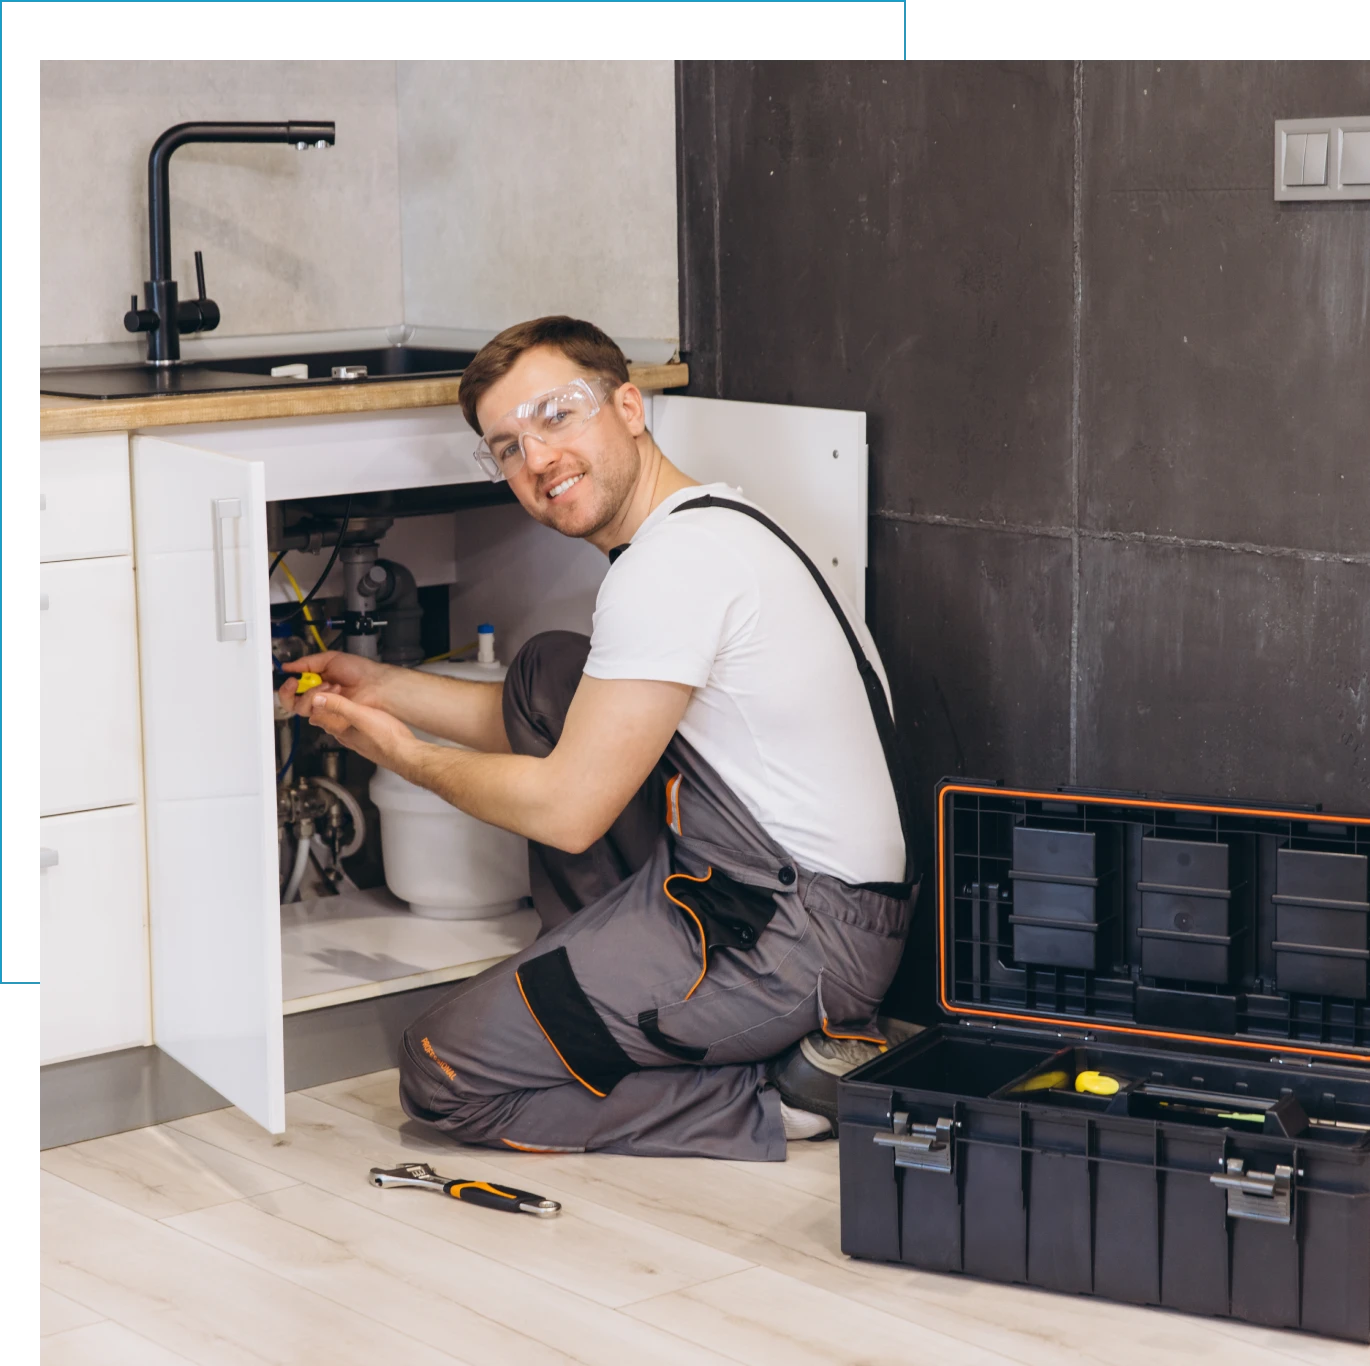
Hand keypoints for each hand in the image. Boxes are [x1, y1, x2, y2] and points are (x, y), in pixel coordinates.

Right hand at [277, 651, 392, 719]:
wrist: (374, 682)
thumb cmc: (358, 670)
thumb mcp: (329, 659)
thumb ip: (306, 663)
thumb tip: (287, 666)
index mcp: (314, 683)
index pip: (292, 691)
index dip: (286, 686)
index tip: (290, 678)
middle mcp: (317, 698)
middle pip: (290, 703)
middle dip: (289, 692)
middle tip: (296, 682)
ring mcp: (324, 709)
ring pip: (302, 708)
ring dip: (313, 693)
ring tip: (330, 684)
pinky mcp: (331, 719)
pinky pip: (317, 714)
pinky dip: (325, 700)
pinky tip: (337, 691)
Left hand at [305, 691, 419, 770]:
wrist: (404, 752)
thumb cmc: (385, 738)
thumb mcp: (360, 716)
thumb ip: (338, 706)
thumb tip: (316, 698)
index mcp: (338, 729)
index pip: (314, 715)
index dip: (315, 699)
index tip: (324, 687)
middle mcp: (343, 735)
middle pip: (324, 717)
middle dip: (324, 701)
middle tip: (335, 687)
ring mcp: (355, 737)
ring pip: (337, 720)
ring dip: (337, 706)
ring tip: (345, 693)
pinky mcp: (366, 737)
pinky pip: (350, 723)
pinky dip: (349, 712)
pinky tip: (360, 707)